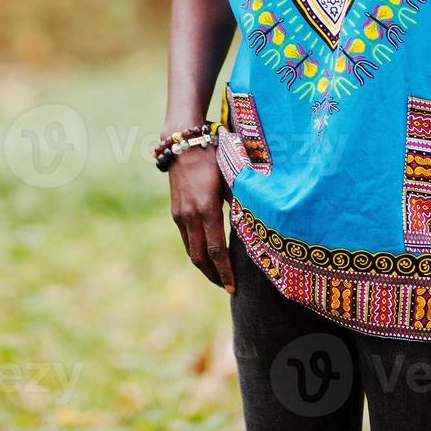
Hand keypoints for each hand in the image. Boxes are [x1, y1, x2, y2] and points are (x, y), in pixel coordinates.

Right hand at [167, 145, 234, 293]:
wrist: (183, 142)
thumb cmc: (213, 157)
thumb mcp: (231, 178)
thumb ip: (240, 201)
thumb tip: (254, 222)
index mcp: (207, 209)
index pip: (216, 250)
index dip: (225, 271)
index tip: (232, 288)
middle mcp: (190, 216)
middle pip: (200, 257)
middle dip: (213, 276)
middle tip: (227, 288)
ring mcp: (180, 215)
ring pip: (190, 250)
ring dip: (204, 266)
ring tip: (218, 276)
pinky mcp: (176, 211)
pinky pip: (186, 239)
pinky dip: (196, 252)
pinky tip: (206, 254)